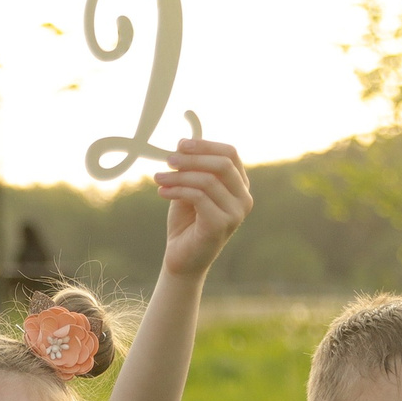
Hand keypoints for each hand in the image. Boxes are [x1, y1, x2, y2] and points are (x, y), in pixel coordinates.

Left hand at [151, 139, 251, 278]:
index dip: (205, 145)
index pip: (230, 153)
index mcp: (239, 185)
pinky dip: (177, 191)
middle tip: (168, 160)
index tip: (180, 144)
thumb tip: (183, 142)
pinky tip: (162, 192)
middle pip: (222, 164)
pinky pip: (199, 197)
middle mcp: (244, 198)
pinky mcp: (222, 225)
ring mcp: (236, 213)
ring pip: (208, 180)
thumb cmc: (187, 222)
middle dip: (192, 158)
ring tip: (158, 178)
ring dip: (179, 176)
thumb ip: (191, 168)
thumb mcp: (189, 188)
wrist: (182, 258)